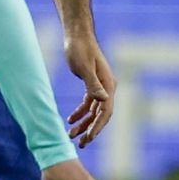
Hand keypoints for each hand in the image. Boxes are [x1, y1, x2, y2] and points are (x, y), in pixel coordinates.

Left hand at [63, 29, 115, 146]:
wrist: (76, 35)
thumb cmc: (79, 49)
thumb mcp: (84, 68)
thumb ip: (93, 85)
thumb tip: (104, 100)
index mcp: (108, 85)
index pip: (105, 112)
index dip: (97, 127)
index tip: (88, 139)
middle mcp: (107, 88)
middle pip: (101, 115)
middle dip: (91, 130)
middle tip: (80, 144)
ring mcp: (100, 86)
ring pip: (94, 111)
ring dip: (83, 123)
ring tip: (71, 135)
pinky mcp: (92, 84)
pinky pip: (88, 103)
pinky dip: (80, 112)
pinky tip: (70, 119)